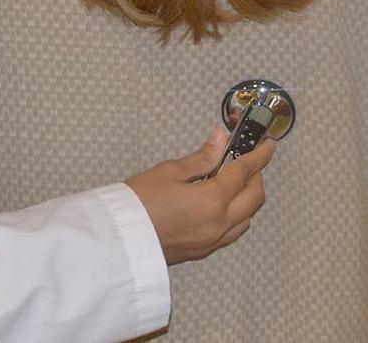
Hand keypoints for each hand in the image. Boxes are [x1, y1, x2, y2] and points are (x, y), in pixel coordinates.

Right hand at [125, 128, 274, 264]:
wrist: (123, 238)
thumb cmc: (141, 200)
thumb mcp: (169, 172)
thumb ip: (201, 158)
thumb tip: (221, 140)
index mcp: (213, 200)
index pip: (244, 172)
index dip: (259, 155)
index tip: (268, 144)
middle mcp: (221, 223)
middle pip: (254, 197)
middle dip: (256, 176)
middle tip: (246, 159)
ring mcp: (215, 240)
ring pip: (247, 217)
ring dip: (247, 197)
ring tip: (232, 180)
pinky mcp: (206, 250)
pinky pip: (234, 231)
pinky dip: (237, 214)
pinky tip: (220, 203)